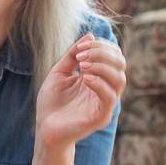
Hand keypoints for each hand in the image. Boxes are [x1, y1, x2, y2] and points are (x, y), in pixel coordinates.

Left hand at [35, 32, 125, 150]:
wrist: (44, 129)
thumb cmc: (51, 103)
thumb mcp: (60, 72)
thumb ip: (73, 55)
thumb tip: (90, 34)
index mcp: (98, 77)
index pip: (114, 55)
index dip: (101, 45)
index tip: (81, 46)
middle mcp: (105, 89)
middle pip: (121, 64)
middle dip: (102, 52)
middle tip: (81, 55)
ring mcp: (105, 104)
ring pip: (120, 79)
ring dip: (102, 66)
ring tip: (83, 65)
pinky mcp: (100, 117)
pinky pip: (110, 98)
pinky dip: (99, 83)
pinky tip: (84, 78)